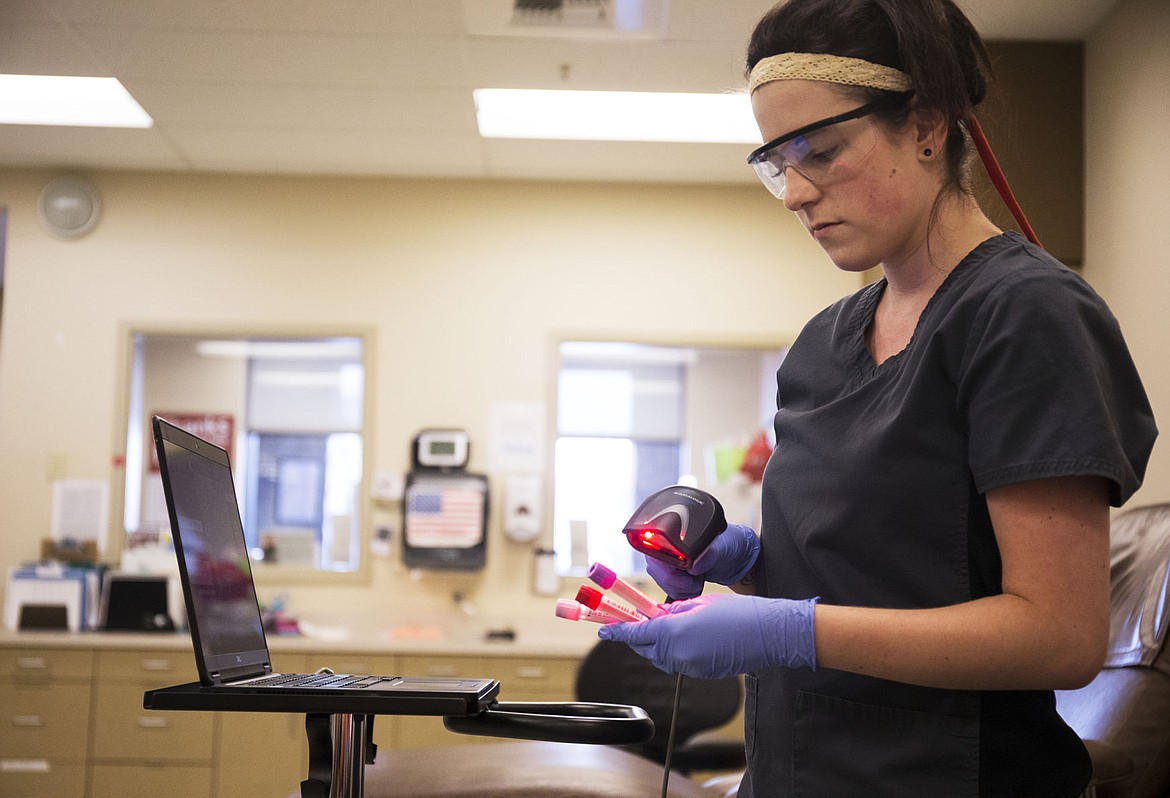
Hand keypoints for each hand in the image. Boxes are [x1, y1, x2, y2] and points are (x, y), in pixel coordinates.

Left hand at [598, 593, 817, 678]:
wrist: (768, 634)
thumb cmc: (737, 613)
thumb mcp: (699, 603)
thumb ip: (673, 611)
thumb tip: (659, 616)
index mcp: (673, 632)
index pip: (636, 633)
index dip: (617, 631)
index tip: (603, 629)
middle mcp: (677, 654)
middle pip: (646, 648)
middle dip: (639, 637)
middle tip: (640, 623)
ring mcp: (690, 667)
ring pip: (661, 658)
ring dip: (659, 645)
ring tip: (672, 628)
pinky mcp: (701, 674)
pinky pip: (679, 664)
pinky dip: (677, 653)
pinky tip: (691, 639)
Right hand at [644, 523, 759, 599]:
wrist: (735, 557)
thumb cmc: (729, 545)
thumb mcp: (722, 548)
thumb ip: (706, 556)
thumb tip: (692, 566)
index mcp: (672, 533)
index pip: (657, 557)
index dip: (672, 571)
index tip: (691, 574)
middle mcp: (663, 544)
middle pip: (658, 572)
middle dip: (679, 582)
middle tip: (697, 578)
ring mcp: (664, 559)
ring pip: (662, 583)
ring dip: (682, 588)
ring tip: (697, 578)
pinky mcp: (669, 573)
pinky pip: (668, 589)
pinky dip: (682, 591)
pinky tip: (693, 583)